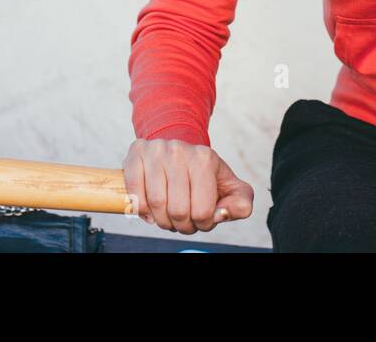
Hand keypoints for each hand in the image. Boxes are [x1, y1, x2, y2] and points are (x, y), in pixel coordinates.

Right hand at [122, 137, 254, 234]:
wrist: (177, 151)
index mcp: (205, 159)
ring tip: (168, 215)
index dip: (203, 224)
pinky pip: (135, 195)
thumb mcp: (230, 187)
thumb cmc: (204, 175)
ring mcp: (155, 151)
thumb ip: (240, 203)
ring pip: (155, 205)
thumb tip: (222, 214)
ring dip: (162, 221)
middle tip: (184, 221)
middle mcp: (179, 151)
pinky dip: (142, 210)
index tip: (202, 218)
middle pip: (178, 211)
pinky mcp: (136, 154)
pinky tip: (150, 208)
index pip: (203, 211)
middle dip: (182, 225)